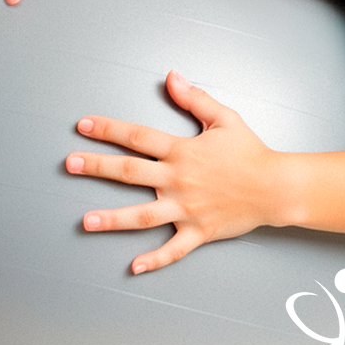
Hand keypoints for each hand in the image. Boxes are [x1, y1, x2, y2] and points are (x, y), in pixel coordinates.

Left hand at [66, 71, 280, 272]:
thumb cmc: (249, 151)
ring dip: (112, 218)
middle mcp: (179, 180)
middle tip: (70, 163)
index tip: (84, 125)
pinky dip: (153, 260)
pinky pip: (172, 250)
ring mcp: (186, 208)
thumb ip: (195, 99)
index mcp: (183, 151)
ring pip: (143, 215)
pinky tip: (133, 267)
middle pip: (130, 172)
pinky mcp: (197, 231)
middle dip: (97, 166)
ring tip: (85, 221)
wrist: (274, 186)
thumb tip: (172, 77)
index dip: (109, 129)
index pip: (138, 137)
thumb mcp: (224, 118)